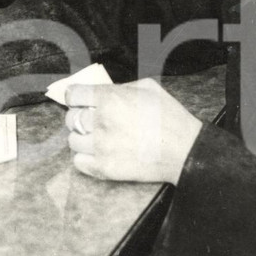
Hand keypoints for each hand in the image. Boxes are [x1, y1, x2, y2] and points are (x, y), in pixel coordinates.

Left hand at [65, 79, 201, 184]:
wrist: (185, 151)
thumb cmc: (170, 118)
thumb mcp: (148, 88)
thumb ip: (119, 87)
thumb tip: (100, 91)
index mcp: (111, 99)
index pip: (73, 95)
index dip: (75, 97)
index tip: (79, 100)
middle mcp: (102, 122)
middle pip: (71, 118)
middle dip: (80, 116)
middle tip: (92, 120)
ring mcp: (101, 147)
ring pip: (73, 140)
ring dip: (83, 138)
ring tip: (97, 138)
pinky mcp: (105, 168)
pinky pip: (79, 162)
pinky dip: (85, 157)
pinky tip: (98, 153)